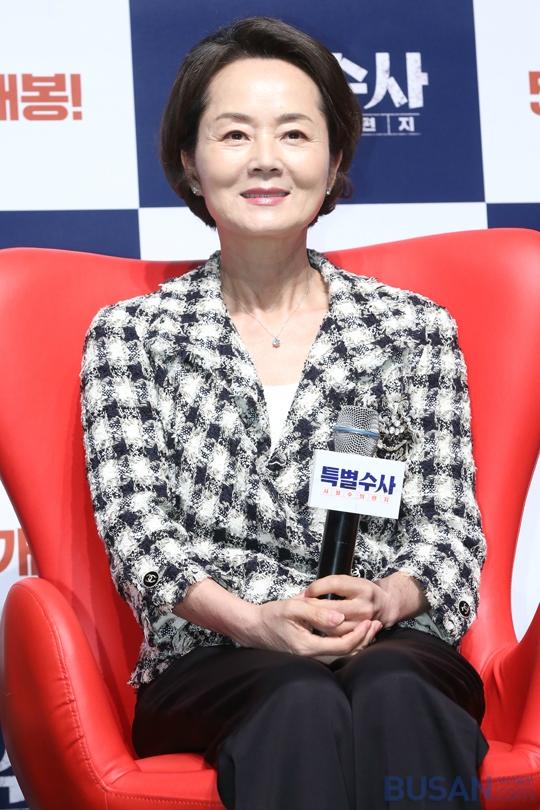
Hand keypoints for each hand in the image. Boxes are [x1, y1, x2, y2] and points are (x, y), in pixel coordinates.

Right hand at [243, 593, 382, 659]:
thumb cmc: (272, 615)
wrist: (254, 627)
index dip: (359, 634)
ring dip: (358, 641)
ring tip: (371, 627)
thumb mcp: (293, 608)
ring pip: (342, 654)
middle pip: (346, 653)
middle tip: (377, 623)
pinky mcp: (310, 653)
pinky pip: (335, 651)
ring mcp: (311, 657)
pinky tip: (354, 631)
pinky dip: (348, 642)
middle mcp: (311, 656)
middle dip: (364, 639)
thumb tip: (340, 618)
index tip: (369, 621)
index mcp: (308, 646)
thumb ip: (317, 613)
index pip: (343, 645)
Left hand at [300, 574, 399, 636]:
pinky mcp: (361, 635)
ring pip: (336, 628)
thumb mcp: (351, 581)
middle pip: (334, 610)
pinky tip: (319, 629)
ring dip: (319, 624)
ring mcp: (364, 623)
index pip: (336, 584)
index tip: (308, 590)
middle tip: (303, 607)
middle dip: (315, 608)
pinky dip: (328, 634)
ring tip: (308, 619)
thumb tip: (308, 592)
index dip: (318, 587)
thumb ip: (331, 584)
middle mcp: (364, 606)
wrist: (387, 605)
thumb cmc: (364, 591)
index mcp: (362, 587)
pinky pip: (342, 638)